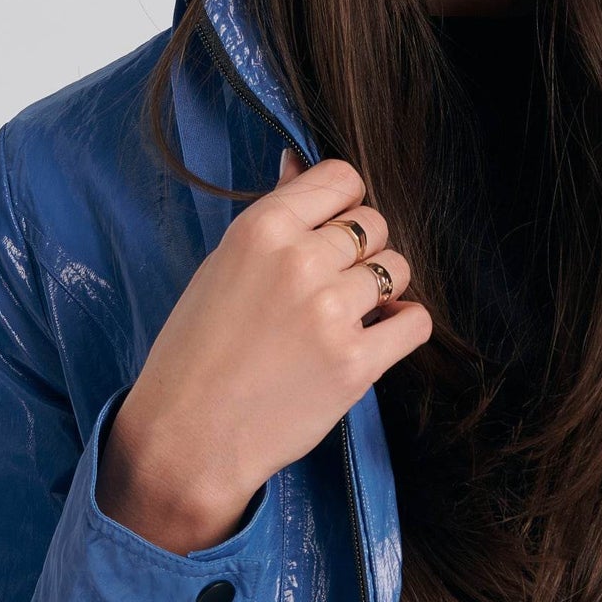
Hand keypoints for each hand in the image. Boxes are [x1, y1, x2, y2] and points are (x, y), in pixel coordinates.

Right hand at [97, 146, 430, 552]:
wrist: (187, 439)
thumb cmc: (196, 352)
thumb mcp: (222, 267)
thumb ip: (274, 215)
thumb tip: (298, 162)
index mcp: (261, 229)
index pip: (341, 178)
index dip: (345, 202)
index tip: (334, 226)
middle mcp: (301, 261)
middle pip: (374, 224)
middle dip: (361, 251)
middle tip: (330, 285)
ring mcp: (332, 312)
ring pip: (397, 269)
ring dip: (381, 290)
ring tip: (345, 316)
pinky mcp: (357, 362)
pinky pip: (415, 321)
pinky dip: (401, 326)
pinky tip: (373, 337)